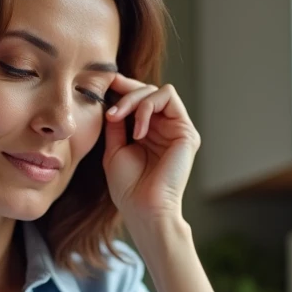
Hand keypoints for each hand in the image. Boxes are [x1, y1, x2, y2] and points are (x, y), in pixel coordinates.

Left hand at [102, 75, 200, 223]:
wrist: (143, 208)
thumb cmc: (128, 187)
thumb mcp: (115, 148)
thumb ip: (116, 123)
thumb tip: (111, 98)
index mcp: (150, 132)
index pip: (139, 99)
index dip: (123, 87)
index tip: (104, 82)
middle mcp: (166, 128)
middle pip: (148, 90)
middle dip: (125, 92)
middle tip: (109, 110)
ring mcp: (177, 128)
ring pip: (157, 91)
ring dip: (134, 100)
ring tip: (119, 120)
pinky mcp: (186, 131)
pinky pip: (167, 98)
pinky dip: (147, 108)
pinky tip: (138, 132)